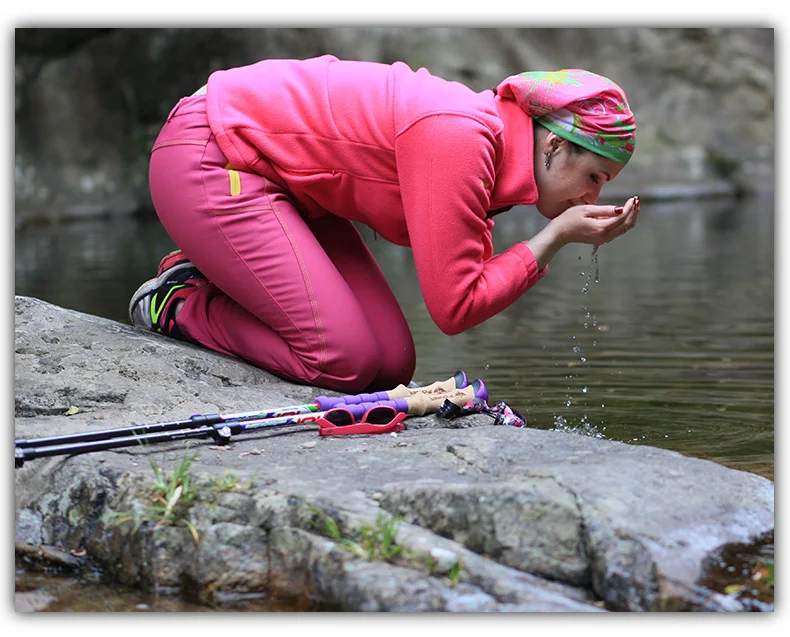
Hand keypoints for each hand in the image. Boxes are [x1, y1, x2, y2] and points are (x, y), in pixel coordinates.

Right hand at [524, 196, 639, 268]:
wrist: (560, 233)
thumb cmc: (569, 219)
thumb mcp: (587, 210)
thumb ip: (605, 210)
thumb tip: (621, 209)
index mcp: (601, 227)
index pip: (622, 217)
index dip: (630, 207)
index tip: (633, 198)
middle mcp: (605, 236)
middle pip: (626, 224)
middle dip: (634, 212)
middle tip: (636, 200)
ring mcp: (603, 239)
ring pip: (624, 229)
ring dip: (631, 218)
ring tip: (634, 206)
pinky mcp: (601, 239)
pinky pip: (618, 232)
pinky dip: (624, 223)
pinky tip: (625, 215)